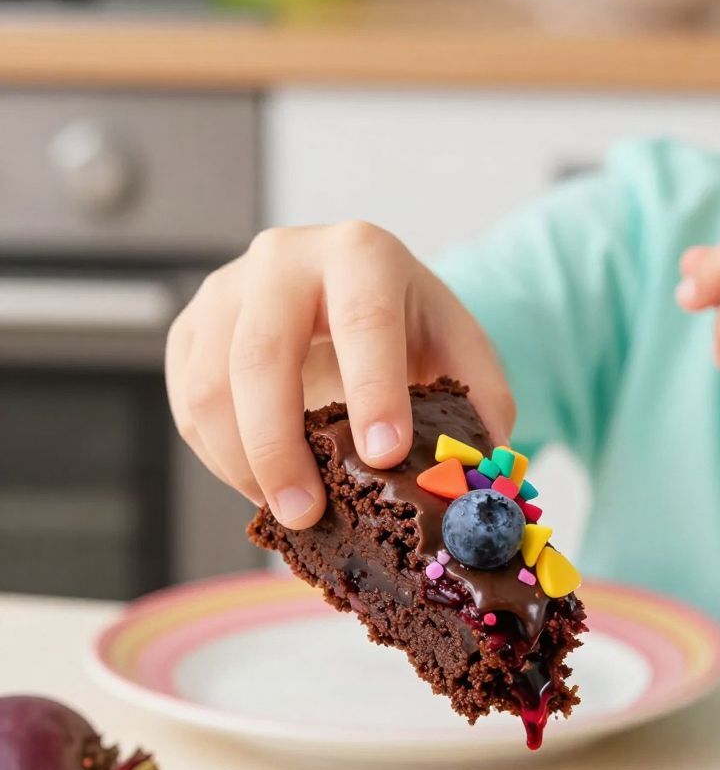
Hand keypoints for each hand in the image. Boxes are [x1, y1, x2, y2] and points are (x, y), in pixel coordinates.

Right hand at [165, 221, 513, 526]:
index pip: (362, 319)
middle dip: (280, 447)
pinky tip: (261, 485)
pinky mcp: (191, 330)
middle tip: (309, 515)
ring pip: (209, 387)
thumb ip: (482, 404)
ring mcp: (225, 291)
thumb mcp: (459, 348)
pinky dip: (220, 459)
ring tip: (289, 512)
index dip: (373, 390)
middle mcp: (283, 259)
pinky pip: (188, 405)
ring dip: (243, 464)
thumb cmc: (407, 326)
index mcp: (360, 253)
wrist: (350, 291)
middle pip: (260, 355)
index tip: (385, 455)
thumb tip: (478, 472)